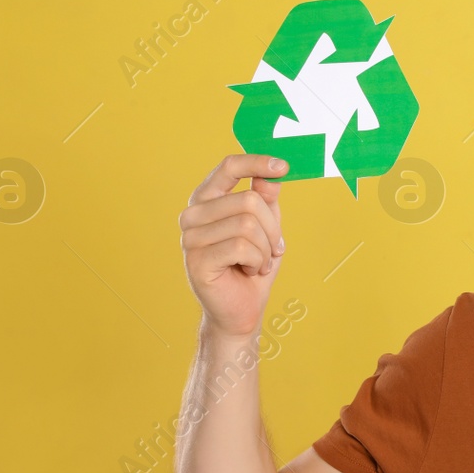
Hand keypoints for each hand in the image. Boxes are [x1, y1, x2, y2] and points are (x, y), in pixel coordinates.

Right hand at [179, 154, 287, 339]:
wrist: (241, 310)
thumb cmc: (252, 266)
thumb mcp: (266, 228)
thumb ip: (266, 200)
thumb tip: (272, 176)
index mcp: (206, 200)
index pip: (228, 167)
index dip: (256, 162)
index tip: (283, 166)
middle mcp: (192, 214)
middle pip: (248, 200)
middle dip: (272, 228)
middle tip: (275, 249)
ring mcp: (190, 238)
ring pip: (247, 225)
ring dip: (265, 249)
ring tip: (259, 263)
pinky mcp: (197, 261)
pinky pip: (242, 248)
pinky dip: (257, 262)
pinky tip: (250, 272)